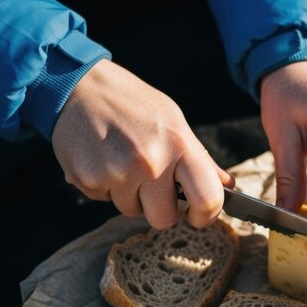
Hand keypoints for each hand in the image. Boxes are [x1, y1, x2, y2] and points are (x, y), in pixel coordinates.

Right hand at [52, 59, 232, 228]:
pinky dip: (106, 187)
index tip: (198, 215)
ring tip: (122, 161)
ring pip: (132, 211)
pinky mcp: (88, 180)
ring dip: (130, 195)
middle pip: (164, 219)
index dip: (206, 216)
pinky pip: (105, 201)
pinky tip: (103, 159)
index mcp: (179, 144)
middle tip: (154, 188)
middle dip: (161, 210)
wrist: (79, 87)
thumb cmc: (133, 105)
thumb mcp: (174, 122)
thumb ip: (200, 159)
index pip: (207, 198)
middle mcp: (150, 161)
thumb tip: (227, 186)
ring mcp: (116, 172)